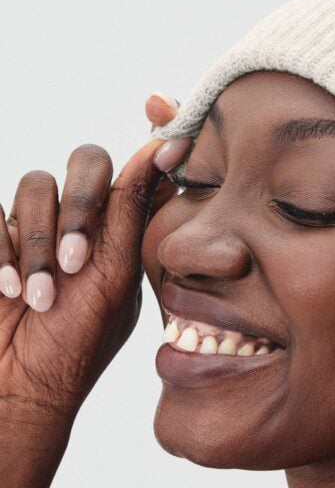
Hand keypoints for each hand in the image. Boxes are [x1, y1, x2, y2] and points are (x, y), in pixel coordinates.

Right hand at [0, 140, 165, 425]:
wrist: (17, 386)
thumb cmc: (75, 343)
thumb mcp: (113, 277)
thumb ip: (132, 210)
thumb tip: (165, 145)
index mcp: (122, 232)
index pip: (137, 169)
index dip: (153, 131)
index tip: (159, 102)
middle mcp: (82, 220)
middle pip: (86, 164)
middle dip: (80, 209)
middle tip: (75, 264)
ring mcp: (35, 226)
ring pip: (35, 186)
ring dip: (36, 246)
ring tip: (37, 298)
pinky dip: (0, 253)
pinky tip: (7, 291)